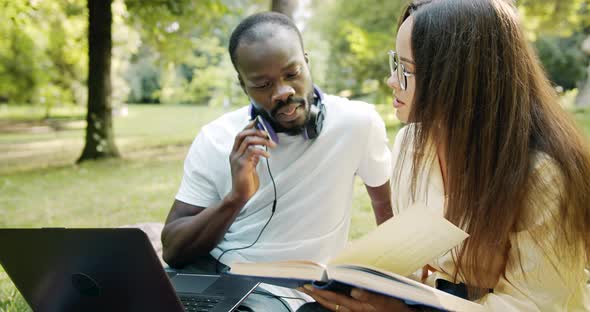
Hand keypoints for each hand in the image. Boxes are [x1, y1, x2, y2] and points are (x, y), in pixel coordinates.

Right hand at [228, 120, 275, 203]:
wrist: (241, 195)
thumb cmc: (246, 181)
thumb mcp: (250, 165)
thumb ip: (252, 156)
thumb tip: (259, 148)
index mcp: (235, 153)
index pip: (240, 134)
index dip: (248, 127)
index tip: (258, 121)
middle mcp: (234, 154)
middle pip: (242, 134)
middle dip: (256, 131)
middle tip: (268, 134)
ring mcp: (237, 159)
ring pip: (248, 141)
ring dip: (262, 140)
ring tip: (272, 144)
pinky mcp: (242, 165)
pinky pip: (252, 151)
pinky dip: (262, 151)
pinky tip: (268, 155)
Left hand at [299, 285, 414, 311]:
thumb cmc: (395, 305)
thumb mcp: (385, 299)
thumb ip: (370, 295)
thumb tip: (354, 290)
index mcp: (359, 307)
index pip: (335, 299)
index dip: (321, 292)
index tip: (309, 285)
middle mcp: (354, 311)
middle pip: (329, 304)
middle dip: (314, 295)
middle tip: (300, 285)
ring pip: (332, 306)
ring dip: (319, 298)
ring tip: (307, 289)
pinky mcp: (356, 311)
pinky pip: (337, 307)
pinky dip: (328, 300)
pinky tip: (322, 294)